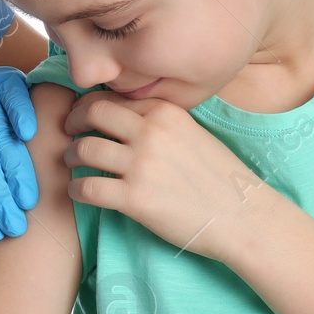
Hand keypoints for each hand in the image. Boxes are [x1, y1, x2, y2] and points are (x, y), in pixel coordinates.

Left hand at [61, 91, 267, 263]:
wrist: (243, 216)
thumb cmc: (221, 179)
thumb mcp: (193, 134)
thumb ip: (161, 122)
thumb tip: (126, 120)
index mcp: (166, 112)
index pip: (113, 97)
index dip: (91, 105)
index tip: (84, 116)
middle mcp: (151, 132)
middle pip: (92, 112)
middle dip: (73, 121)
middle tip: (69, 134)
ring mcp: (141, 164)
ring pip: (83, 149)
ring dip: (70, 156)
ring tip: (71, 164)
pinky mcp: (135, 198)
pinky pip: (87, 187)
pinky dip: (75, 189)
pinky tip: (79, 192)